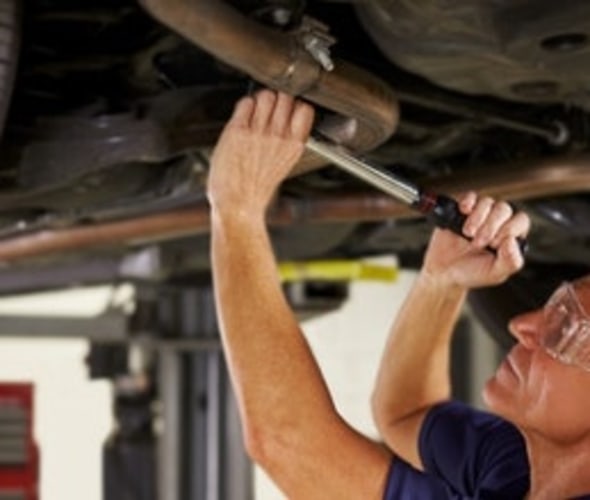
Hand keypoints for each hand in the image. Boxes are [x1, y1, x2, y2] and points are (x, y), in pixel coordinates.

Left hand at [207, 89, 313, 216]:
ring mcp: (258, 132)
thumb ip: (289, 140)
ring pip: (265, 95)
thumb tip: (287, 116)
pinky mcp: (237, 131)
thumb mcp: (285, 164)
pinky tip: (243, 117)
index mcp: (294, 145)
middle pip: (285, 96)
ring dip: (260, 100)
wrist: (238, 205)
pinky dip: (244, 105)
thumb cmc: (257, 189)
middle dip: (277, 99)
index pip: (304, 108)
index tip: (288, 109)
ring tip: (255, 113)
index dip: (295, 104)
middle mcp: (279, 136)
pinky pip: (245, 103)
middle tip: (269, 111)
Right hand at [422, 192, 529, 288]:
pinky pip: (470, 197)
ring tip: (468, 234)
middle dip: (490, 227)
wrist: (443, 273)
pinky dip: (467, 202)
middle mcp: (497, 223)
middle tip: (478, 243)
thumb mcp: (495, 273)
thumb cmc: (471, 273)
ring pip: (487, 202)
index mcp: (509, 237)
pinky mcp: (462, 211)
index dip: (509, 229)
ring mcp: (479, 216)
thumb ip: (511, 261)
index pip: (520, 221)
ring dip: (478, 218)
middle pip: (504, 209)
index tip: (495, 244)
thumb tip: (512, 240)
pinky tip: (463, 213)